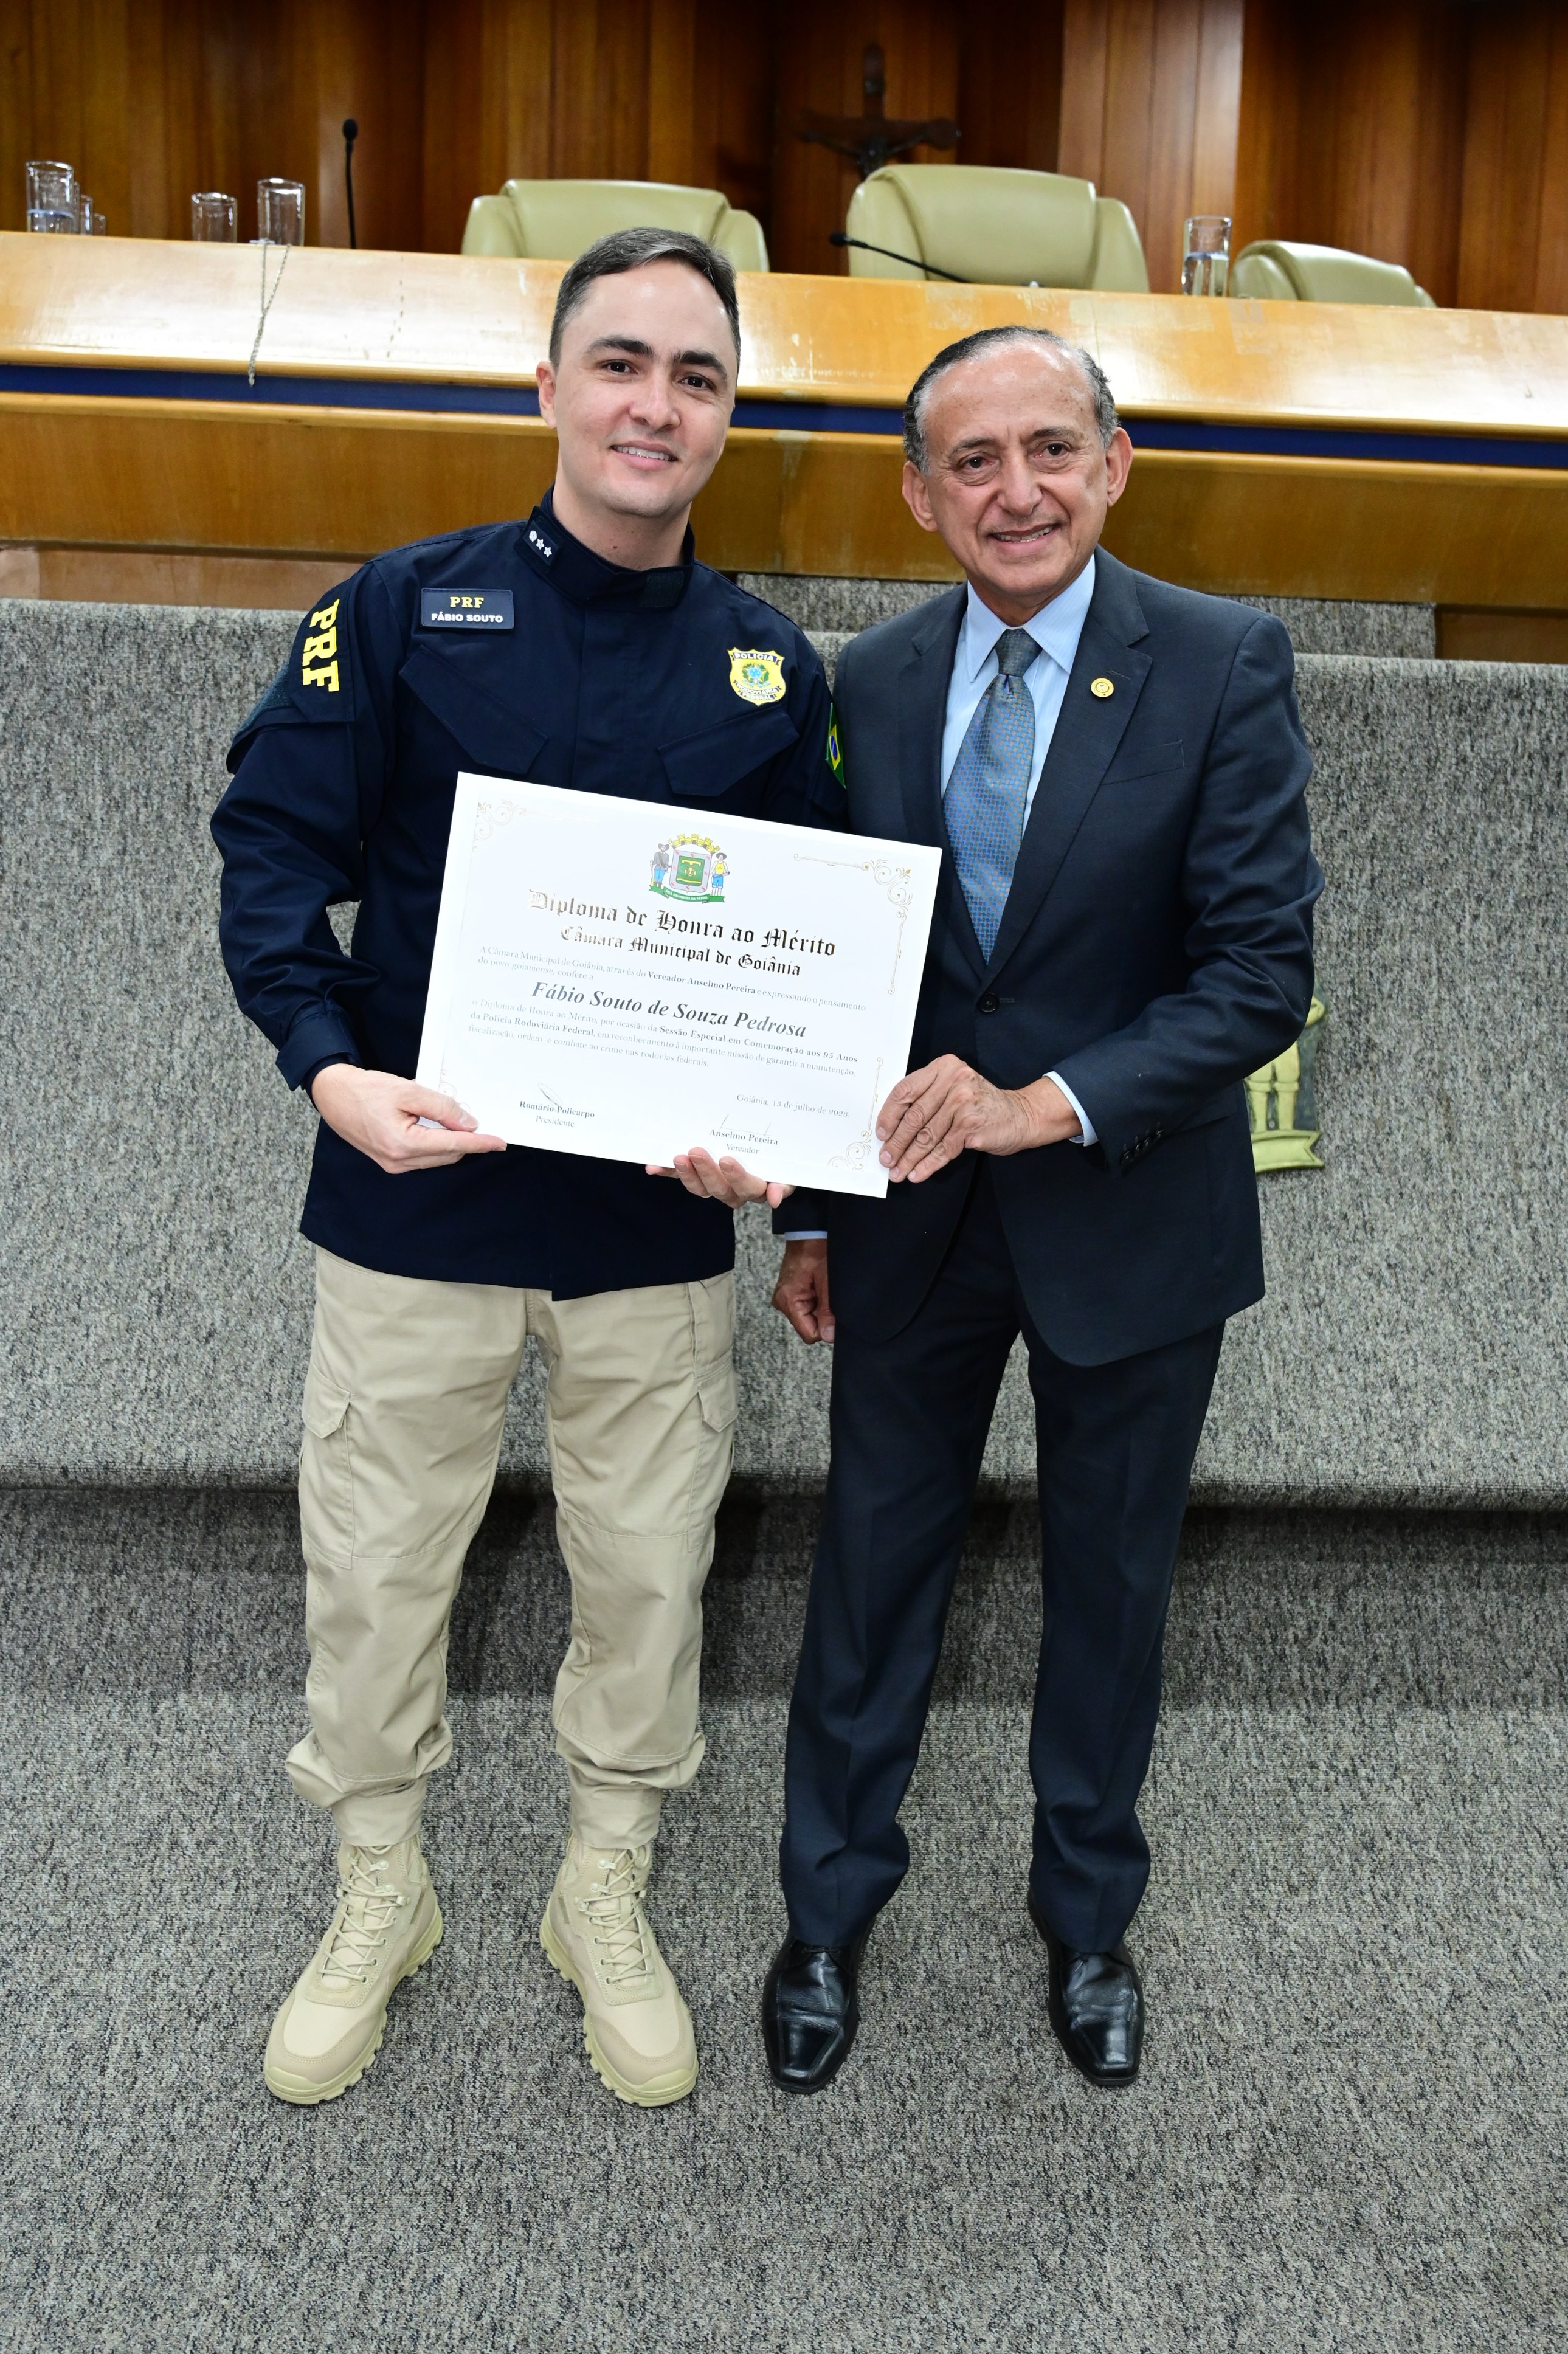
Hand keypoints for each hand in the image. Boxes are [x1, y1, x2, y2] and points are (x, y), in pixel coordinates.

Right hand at [310, 1064, 506, 1173]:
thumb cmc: (366, 1090)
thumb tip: (468, 1123)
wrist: (334, 1095)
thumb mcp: (408, 1090)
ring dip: (450, 1142)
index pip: (453, 1146)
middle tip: (480, 1122)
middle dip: (466, 1141)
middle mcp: (398, 1161)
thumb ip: (441, 1107)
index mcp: (403, 1145)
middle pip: (447, 1155)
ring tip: (457, 1121)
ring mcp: (393, 1165)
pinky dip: (435, 1144)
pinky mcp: (390, 1161)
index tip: (499, 1142)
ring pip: (436, 1158)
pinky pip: (423, 1157)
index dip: (479, 1143)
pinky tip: (437, 1128)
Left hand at [645, 1148, 795, 1209]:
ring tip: (678, 1157)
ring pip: (699, 1187)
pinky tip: (652, 1167)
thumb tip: (775, 1199)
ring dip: (686, 1174)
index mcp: (756, 1189)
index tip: (727, 1160)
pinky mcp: (697, 1177)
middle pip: (718, 1189)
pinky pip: (681, 1178)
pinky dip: (666, 1172)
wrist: (772, 1156)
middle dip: (706, 1171)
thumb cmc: (780, 1162)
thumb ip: (784, 1185)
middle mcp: (733, 1192)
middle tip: (696, 1152)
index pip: (747, 1188)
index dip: (737, 1177)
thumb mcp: (788, 1172)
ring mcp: (713, 1185)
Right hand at [772, 1239, 833, 1342]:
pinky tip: (820, 1285)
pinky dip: (818, 1300)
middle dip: (823, 1314)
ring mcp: (786, 1298)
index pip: (809, 1334)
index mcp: (788, 1301)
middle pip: (809, 1326)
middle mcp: (783, 1302)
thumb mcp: (827, 1283)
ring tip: (823, 1286)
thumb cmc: (816, 1250)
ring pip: (810, 1317)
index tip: (834, 1312)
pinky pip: (808, 1306)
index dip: (825, 1327)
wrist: (809, 1232)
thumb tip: (829, 1336)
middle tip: (829, 1294)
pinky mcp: (792, 1293)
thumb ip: (827, 1311)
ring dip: (821, 1306)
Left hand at [876, 1058, 1080, 1183]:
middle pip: (914, 1116)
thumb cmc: (981, 1104)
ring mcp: (963, 1102)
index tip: (880, 1133)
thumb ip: (927, 1097)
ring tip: (897, 1172)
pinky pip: (943, 1149)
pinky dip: (928, 1165)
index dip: (889, 1114)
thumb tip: (892, 1128)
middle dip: (896, 1142)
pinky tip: (917, 1173)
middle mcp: (953, 1081)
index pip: (905, 1090)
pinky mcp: (972, 1125)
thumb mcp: (953, 1088)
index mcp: (943, 1068)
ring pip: (927, 1136)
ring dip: (909, 1158)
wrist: (1021, 1115)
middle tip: (885, 1159)